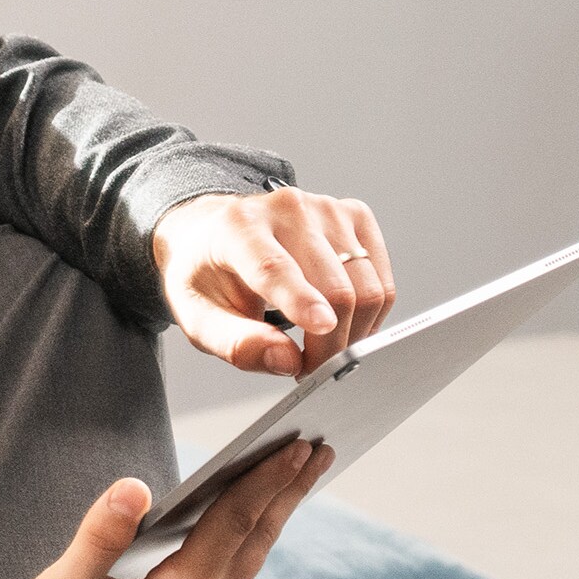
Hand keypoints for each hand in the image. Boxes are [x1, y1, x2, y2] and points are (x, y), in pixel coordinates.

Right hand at [0, 438, 332, 578]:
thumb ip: (99, 538)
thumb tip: (134, 487)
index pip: (231, 527)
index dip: (264, 481)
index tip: (297, 445)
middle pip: (254, 545)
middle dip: (286, 494)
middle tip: (319, 450)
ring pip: (246, 566)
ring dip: (271, 520)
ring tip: (292, 482)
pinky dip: (245, 547)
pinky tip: (242, 532)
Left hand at [152, 186, 396, 376]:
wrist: (211, 232)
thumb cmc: (205, 275)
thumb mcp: (197, 315)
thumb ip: (237, 342)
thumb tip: (287, 361)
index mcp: (238, 227)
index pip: (275, 266)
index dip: (300, 300)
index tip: (321, 328)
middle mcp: (286, 209)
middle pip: (333, 287)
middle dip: (330, 344)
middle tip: (312, 369)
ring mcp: (326, 208)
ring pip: (367, 287)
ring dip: (353, 332)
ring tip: (323, 347)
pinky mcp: (355, 216)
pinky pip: (382, 279)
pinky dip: (369, 313)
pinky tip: (341, 321)